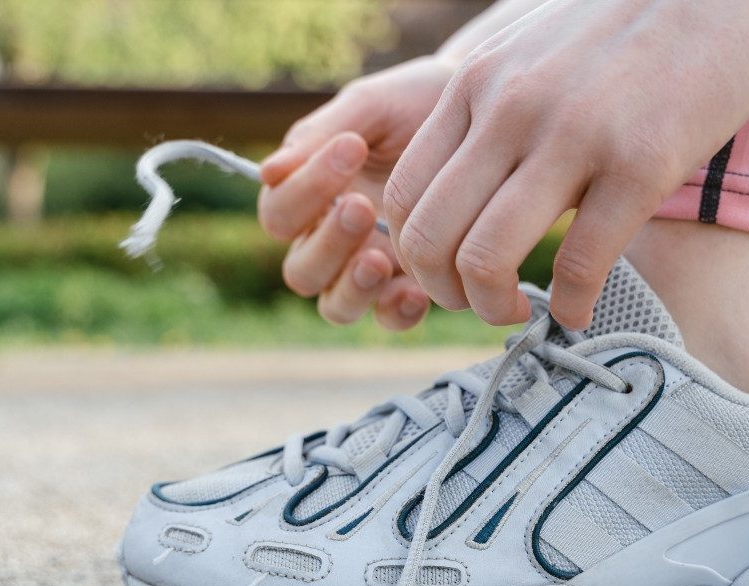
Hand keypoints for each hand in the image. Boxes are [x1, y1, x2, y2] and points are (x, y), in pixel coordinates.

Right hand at [258, 56, 454, 328]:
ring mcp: (369, 269)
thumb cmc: (412, 104)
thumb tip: (267, 172)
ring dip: (353, 287)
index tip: (351, 148)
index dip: (304, 190)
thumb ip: (319, 136)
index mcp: (307, 198)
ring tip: (380, 259)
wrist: (482, 115)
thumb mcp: (370, 108)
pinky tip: (416, 291)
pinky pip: (389, 318)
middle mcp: (330, 242)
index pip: (278, 215)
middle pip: (301, 272)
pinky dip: (396, 311)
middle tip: (362, 207)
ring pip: (336, 306)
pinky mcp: (411, 286)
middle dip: (327, 245)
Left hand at [384, 0, 748, 327]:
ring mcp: (572, 135)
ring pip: (486, 258)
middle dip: (445, 294)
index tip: (450, 274)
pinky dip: (571, 306)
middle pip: (428, 237)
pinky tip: (580, 308)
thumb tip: (467, 190)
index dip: (414, 256)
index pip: (402, 194)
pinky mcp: (640, 162)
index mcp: (475, 85)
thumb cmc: (627, 31)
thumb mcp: (529, 57)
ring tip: (520, 313)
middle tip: (482, 304)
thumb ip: (489, 115)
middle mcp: (508, 109)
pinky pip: (580, 263)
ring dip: (494, 309)